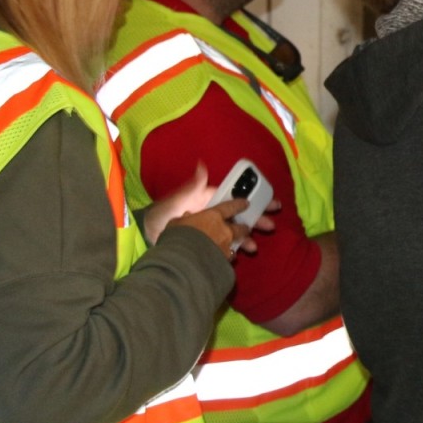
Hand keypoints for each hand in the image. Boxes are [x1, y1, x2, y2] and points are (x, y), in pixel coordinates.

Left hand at [143, 163, 279, 257]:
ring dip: (246, 239)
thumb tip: (202, 167)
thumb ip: (194, 185)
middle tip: (271, 225)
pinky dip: (233, 251)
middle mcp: (214, 215)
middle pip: (241, 217)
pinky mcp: (206, 245)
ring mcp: (211, 231)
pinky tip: (238, 256)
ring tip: (253, 247)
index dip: (256, 200)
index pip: (238, 199)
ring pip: (234, 234)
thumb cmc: (164, 212)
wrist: (149, 235)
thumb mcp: (180, 197)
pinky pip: (224, 247)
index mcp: (212, 201)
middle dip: (257, 220)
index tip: (273, 204)